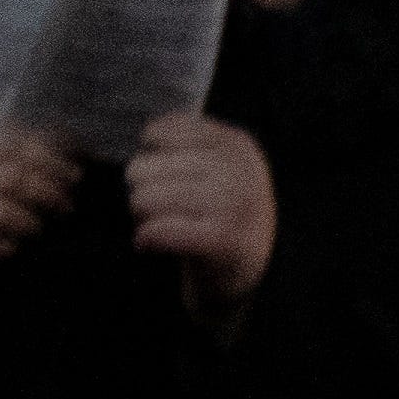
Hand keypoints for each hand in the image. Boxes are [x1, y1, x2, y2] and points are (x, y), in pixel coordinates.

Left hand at [125, 113, 276, 327]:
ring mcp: (232, 202)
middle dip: (141, 191)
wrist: (256, 267)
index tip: (164, 178)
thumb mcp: (220, 168)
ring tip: (158, 225)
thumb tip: (146, 135)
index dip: (149, 156)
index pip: (161, 131)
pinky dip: (146, 239)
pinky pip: (158, 231)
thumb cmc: (224, 214)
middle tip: (159, 209)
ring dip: (142, 217)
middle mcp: (237, 166)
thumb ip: (190, 146)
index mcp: (235, 142)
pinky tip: (151, 245)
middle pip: (144, 167)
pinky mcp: (220, 239)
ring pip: (145, 198)